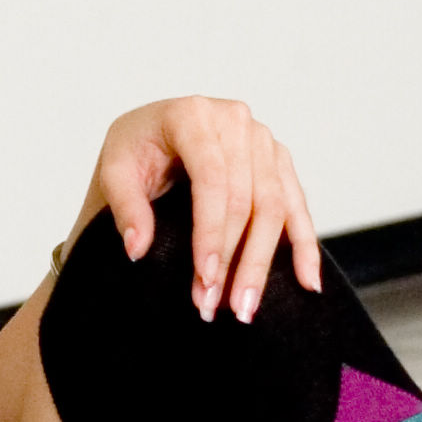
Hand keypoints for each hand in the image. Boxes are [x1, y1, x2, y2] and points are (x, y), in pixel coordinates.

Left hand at [90, 98, 320, 322]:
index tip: (204, 277)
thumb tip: (138, 248)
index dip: (211, 232)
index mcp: (192, 114)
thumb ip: (124, 207)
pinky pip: (297, 207)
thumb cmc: (134, 151)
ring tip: (245, 307)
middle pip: (248, 199)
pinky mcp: (278, 161)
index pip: (211, 179)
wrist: (152, 138)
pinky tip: (307, 282)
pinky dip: (304, 246)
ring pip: (276, 208)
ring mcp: (262, 139)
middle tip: (216, 306)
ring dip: (262, 263)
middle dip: (233, 259)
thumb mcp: (115, 172)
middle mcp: (235, 120)